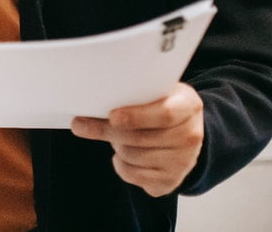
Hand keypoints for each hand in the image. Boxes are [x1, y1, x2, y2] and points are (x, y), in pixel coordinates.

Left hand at [70, 82, 204, 196]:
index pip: (165, 114)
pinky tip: (120, 155)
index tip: (112, 117)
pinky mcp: (171, 181)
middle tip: (80, 124)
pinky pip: (134, 175)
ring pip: (134, 156)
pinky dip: (120, 165)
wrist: (185, 130)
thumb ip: (132, 93)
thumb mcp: (154, 91)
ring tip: (112, 135)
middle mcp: (191, 136)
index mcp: (189, 106)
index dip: (136, 117)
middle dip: (107, 131)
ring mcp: (183, 162)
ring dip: (114, 145)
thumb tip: (91, 99)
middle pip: (141, 138)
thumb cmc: (159, 104)